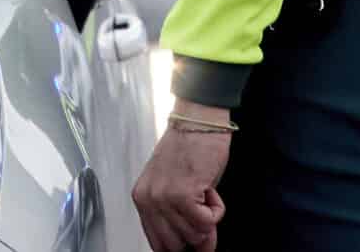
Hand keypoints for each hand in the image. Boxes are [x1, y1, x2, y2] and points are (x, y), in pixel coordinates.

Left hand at [134, 104, 230, 251]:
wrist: (197, 120)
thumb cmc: (188, 148)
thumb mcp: (178, 187)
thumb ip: (183, 219)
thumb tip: (202, 249)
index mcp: (142, 198)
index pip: (157, 243)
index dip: (180, 246)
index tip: (196, 243)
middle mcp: (148, 200)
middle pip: (175, 245)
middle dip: (196, 233)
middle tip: (204, 211)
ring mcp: (163, 198)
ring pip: (194, 235)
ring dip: (208, 217)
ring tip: (203, 191)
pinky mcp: (182, 194)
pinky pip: (207, 223)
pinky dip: (217, 210)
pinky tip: (210, 189)